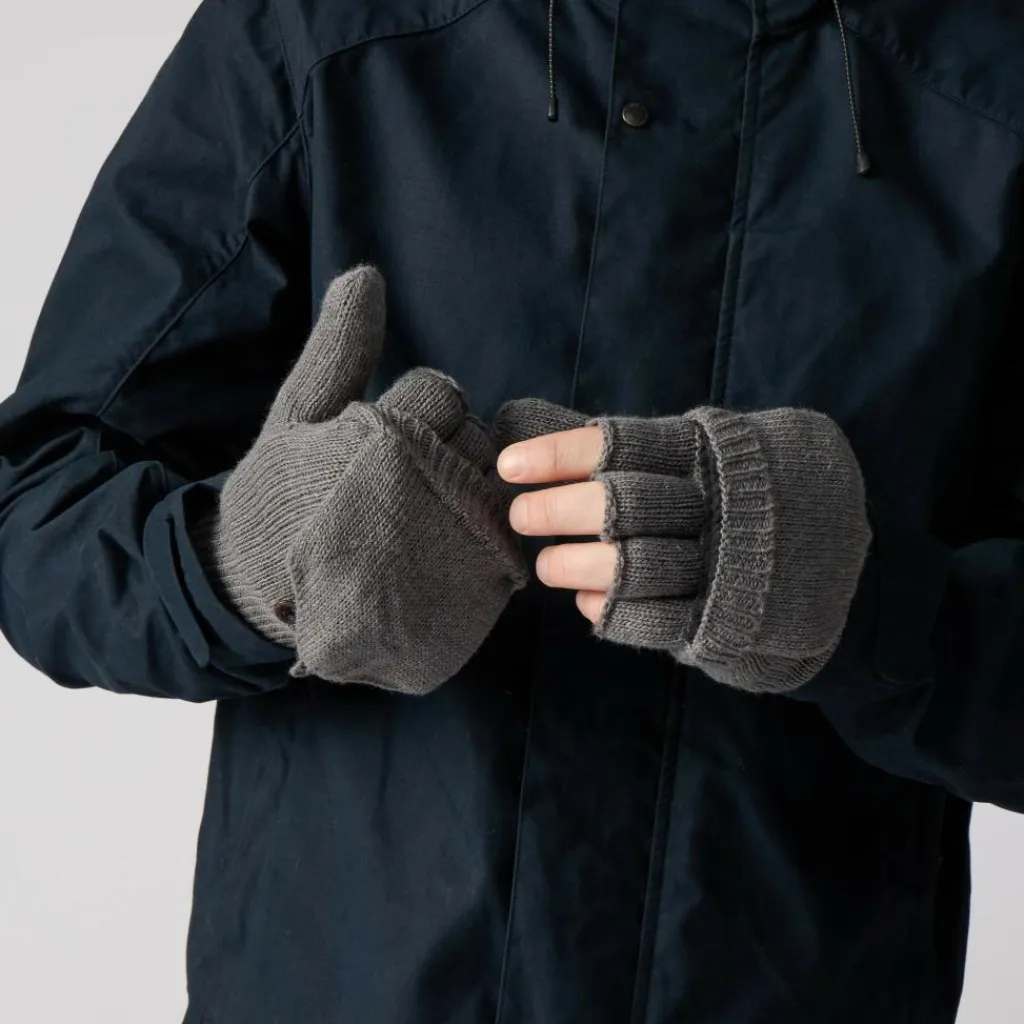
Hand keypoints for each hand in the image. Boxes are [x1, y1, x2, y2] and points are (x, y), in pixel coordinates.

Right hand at [194, 266, 526, 694]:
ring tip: (410, 522)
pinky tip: (432, 555)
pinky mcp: (473, 588)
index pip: (443, 394)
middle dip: (442, 451)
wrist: (263, 595)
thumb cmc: (280, 496)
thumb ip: (338, 349)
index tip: (377, 446)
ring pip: (493, 486)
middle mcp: (430, 487)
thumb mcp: (297, 415)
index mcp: (386, 436)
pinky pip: (504, 542)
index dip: (414, 413)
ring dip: (462, 495)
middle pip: (476, 438)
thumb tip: (366, 274)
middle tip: (391, 486)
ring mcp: (455, 542)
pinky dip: (479, 541)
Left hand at [492, 398, 872, 694]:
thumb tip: (570, 453)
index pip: (623, 445)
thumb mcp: (736, 453)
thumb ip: (667, 450)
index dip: (560, 455)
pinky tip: (587, 602)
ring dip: (575, 566)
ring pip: (632, 566)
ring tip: (545, 565)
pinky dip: (613, 612)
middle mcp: (720, 507)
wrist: (856, 573)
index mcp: (718, 454)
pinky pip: (654, 621)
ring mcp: (726, 569)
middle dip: (560, 510)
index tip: (511, 465)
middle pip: (622, 505)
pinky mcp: (726, 622)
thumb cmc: (770, 499)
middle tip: (519, 514)